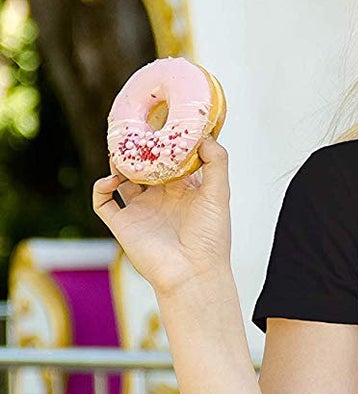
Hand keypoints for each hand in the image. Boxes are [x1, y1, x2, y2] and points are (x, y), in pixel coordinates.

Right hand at [91, 137, 232, 296]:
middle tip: (133, 129)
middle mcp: (162, 198)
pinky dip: (100, 187)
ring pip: (122, 180)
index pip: (172, 160)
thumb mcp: (220, 193)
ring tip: (120, 150)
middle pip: (145, 166)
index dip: (167, 143)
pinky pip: (102, 201)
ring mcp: (141, 210)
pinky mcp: (123, 224)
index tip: (162, 121)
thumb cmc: (211, 236)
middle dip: (138, 149)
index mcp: (186, 190)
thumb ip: (216, 162)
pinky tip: (111, 179)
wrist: (192, 272)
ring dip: (117, 164)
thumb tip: (205, 135)